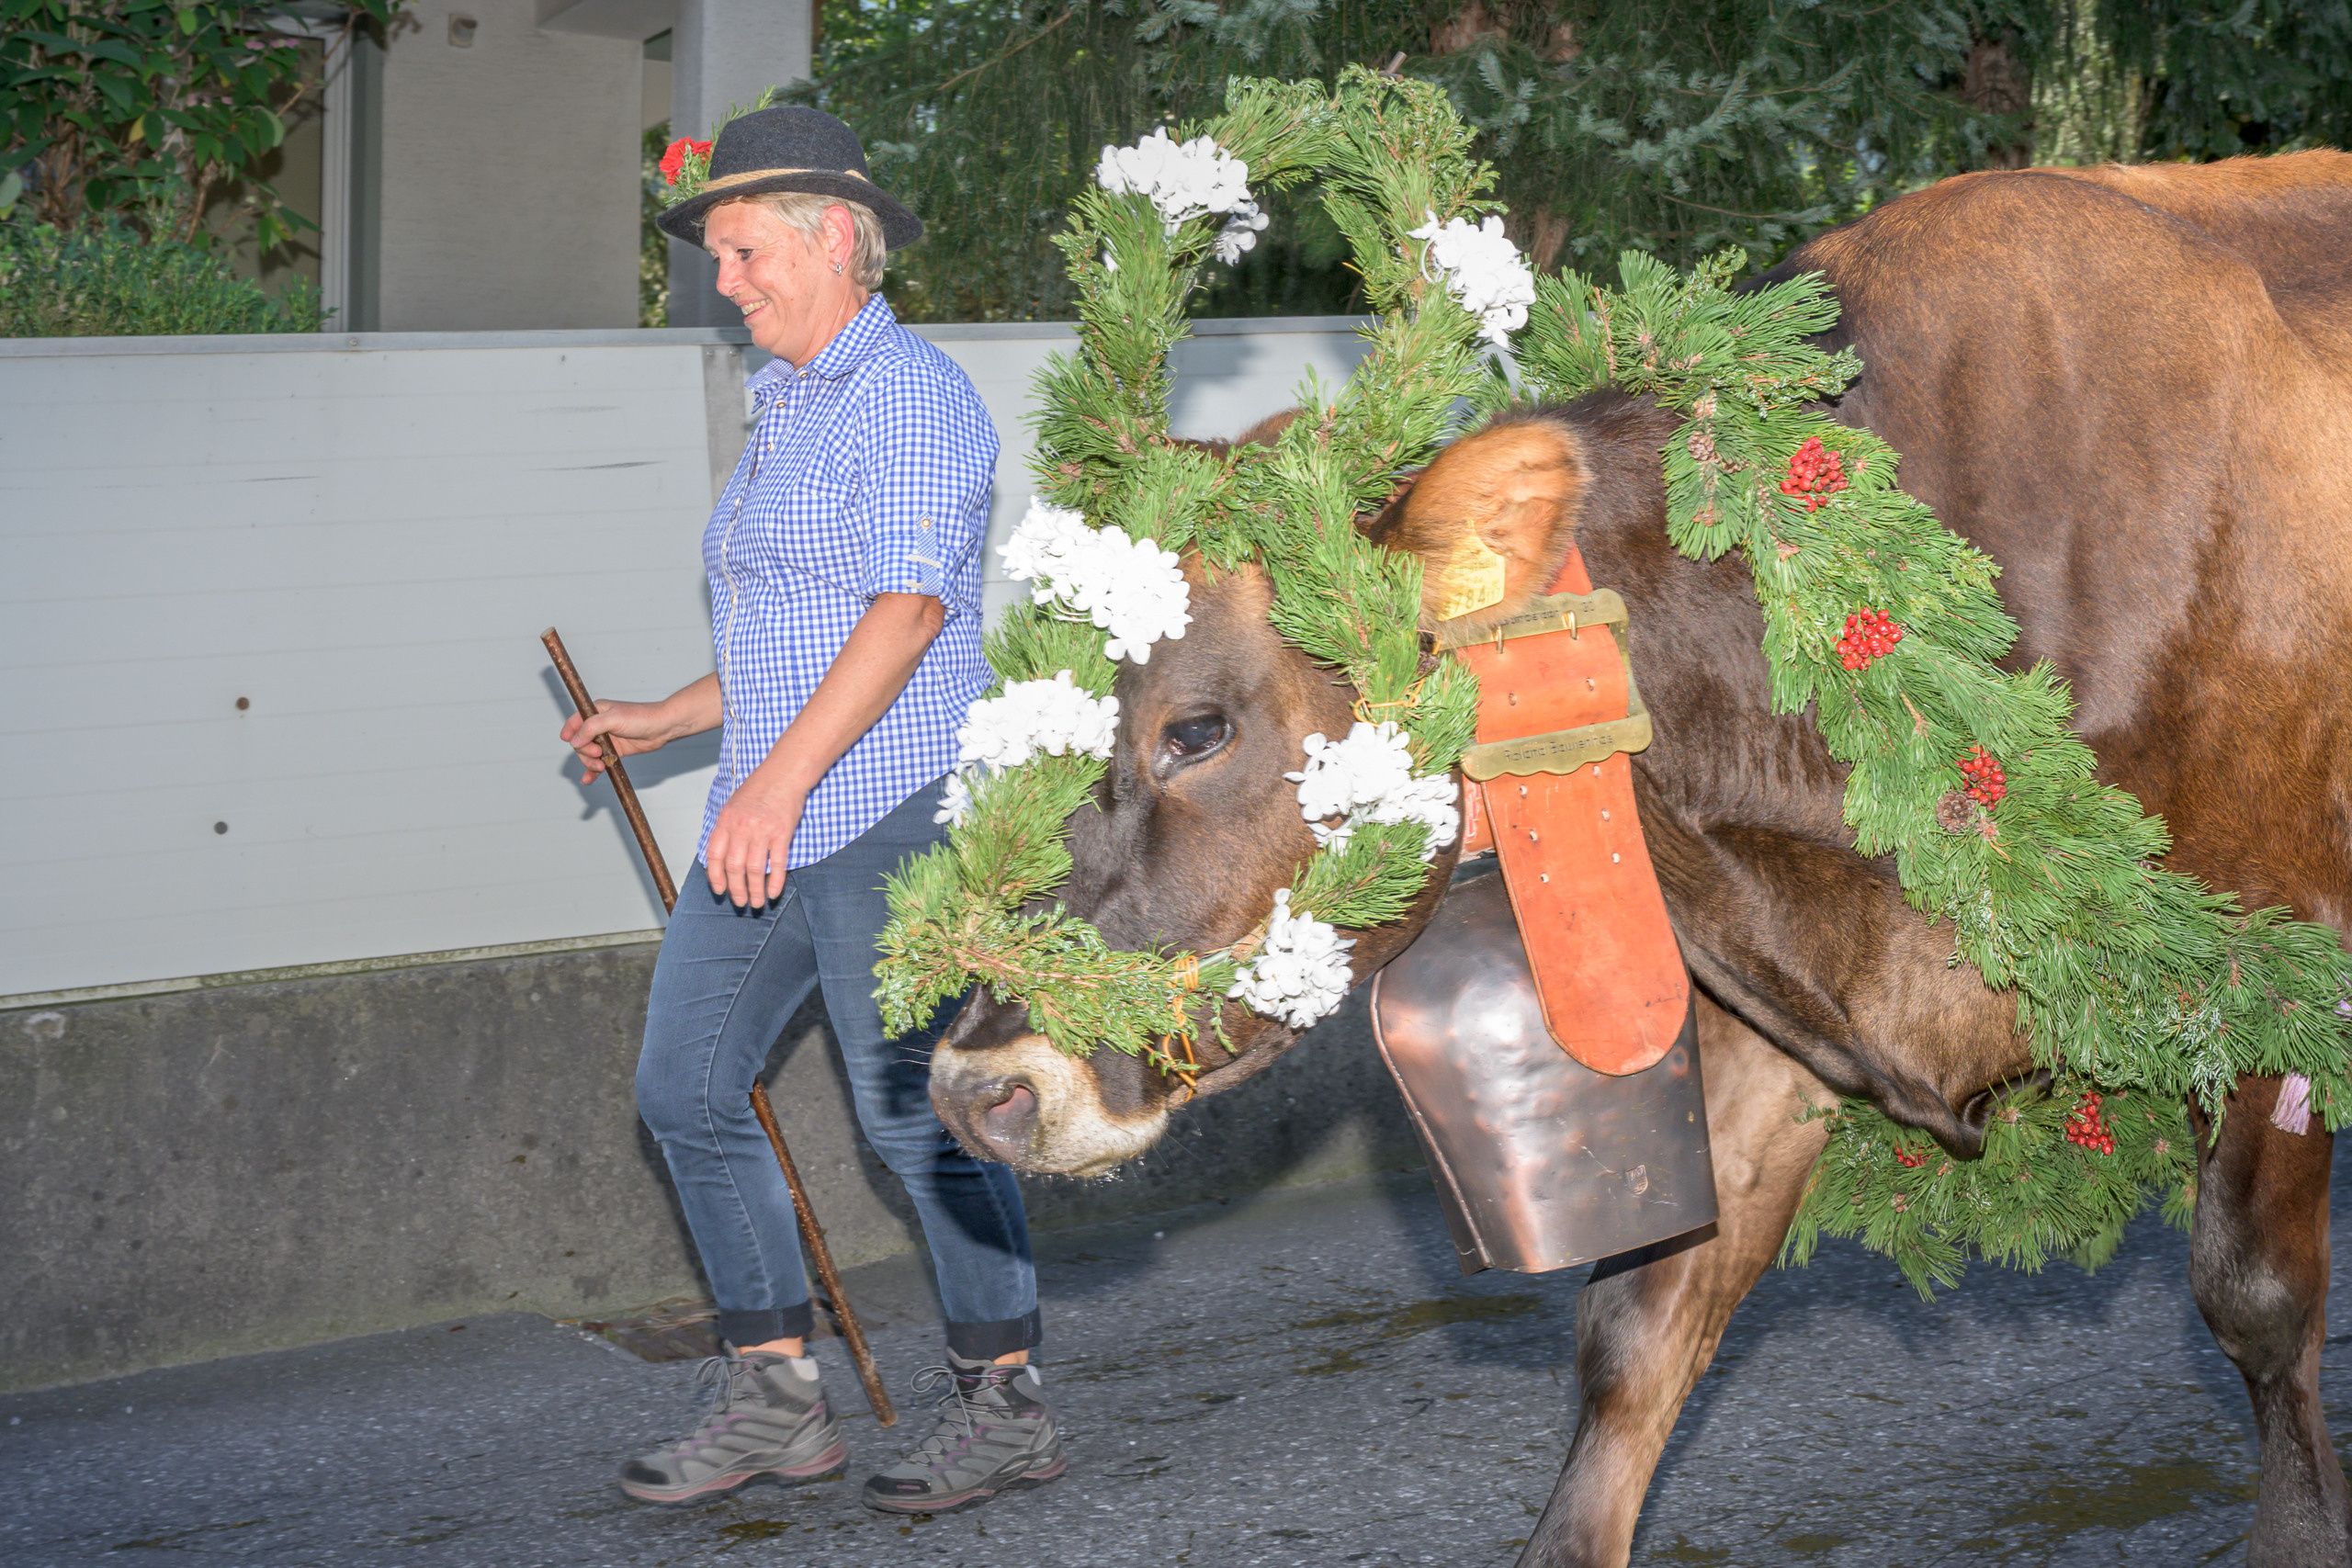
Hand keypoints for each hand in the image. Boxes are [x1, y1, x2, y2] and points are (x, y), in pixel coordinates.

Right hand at [561, 699, 679, 784]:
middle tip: (598, 753)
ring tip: (600, 766)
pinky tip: (588, 779)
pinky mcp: (615, 751)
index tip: (567, 740)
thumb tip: (574, 741)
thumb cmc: (641, 717)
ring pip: (589, 754)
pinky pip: (599, 762)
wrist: (662, 728)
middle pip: (580, 742)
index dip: (569, 731)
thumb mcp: (613, 719)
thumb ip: (591, 728)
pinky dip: (592, 771)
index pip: (575, 722)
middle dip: (585, 751)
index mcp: (596, 711)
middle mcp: (599, 725)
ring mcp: (606, 739)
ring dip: (590, 763)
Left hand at [704, 767, 804, 909]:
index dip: (715, 877)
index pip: (714, 856)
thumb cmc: (759, 788)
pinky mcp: (782, 834)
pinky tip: (773, 893)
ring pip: (755, 870)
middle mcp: (742, 828)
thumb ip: (726, 829)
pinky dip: (776, 881)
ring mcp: (762, 832)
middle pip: (734, 867)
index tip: (719, 890)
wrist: (783, 774)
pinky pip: (777, 863)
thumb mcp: (733, 805)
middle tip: (739, 902)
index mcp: (726, 821)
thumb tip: (721, 855)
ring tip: (756, 903)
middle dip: (736, 889)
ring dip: (754, 890)